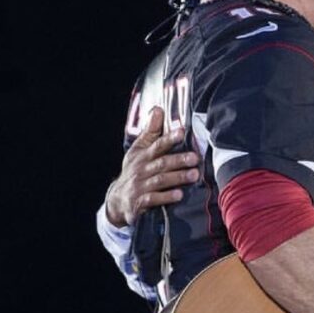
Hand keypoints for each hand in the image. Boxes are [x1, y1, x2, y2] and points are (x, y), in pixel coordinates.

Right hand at [104, 107, 200, 226]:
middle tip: (195, 158)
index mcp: (143, 156)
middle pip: (161, 163)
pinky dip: (166, 197)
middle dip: (178, 160)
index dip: (168, 138)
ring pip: (160, 180)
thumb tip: (158, 109)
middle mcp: (142, 170)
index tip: (181, 132)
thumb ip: (151, 132)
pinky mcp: (140, 202)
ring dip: (178, 177)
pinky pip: (153, 199)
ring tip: (194, 175)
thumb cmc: (135, 170)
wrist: (118, 199)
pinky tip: (179, 195)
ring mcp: (140, 186)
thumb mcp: (138, 150)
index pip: (157, 145)